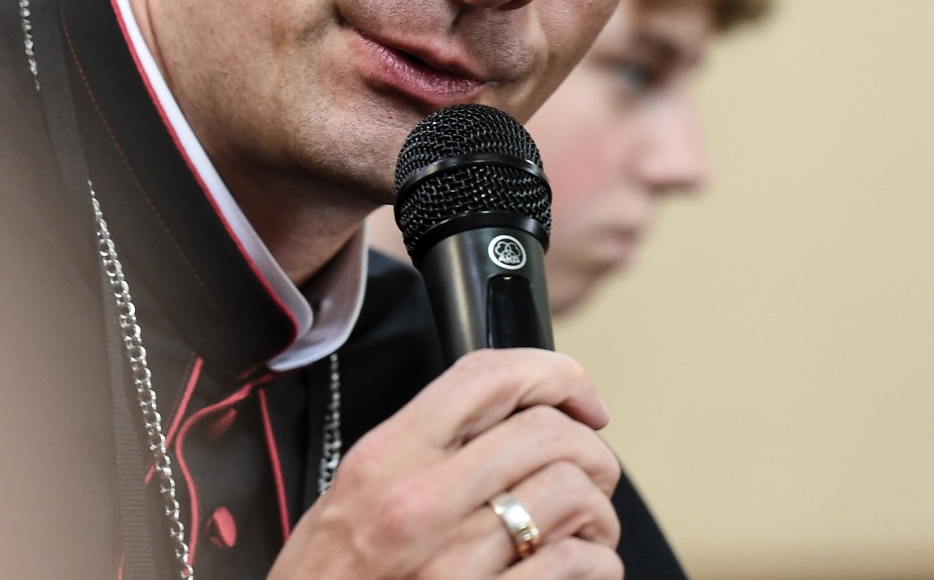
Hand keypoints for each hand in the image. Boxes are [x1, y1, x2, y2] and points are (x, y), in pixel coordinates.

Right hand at [268, 349, 621, 578]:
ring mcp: (456, 562)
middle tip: (590, 472)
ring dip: (598, 511)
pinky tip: (581, 567)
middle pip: (546, 432)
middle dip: (590, 448)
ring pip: (572, 494)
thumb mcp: (354, 490)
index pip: (485, 378)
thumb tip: (509, 417)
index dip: (555, 374)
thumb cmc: (335, 576)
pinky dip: (598, 563)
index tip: (579, 398)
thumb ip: (422, 447)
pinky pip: (577, 564)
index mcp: (386, 458)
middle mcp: (419, 503)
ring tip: (584, 527)